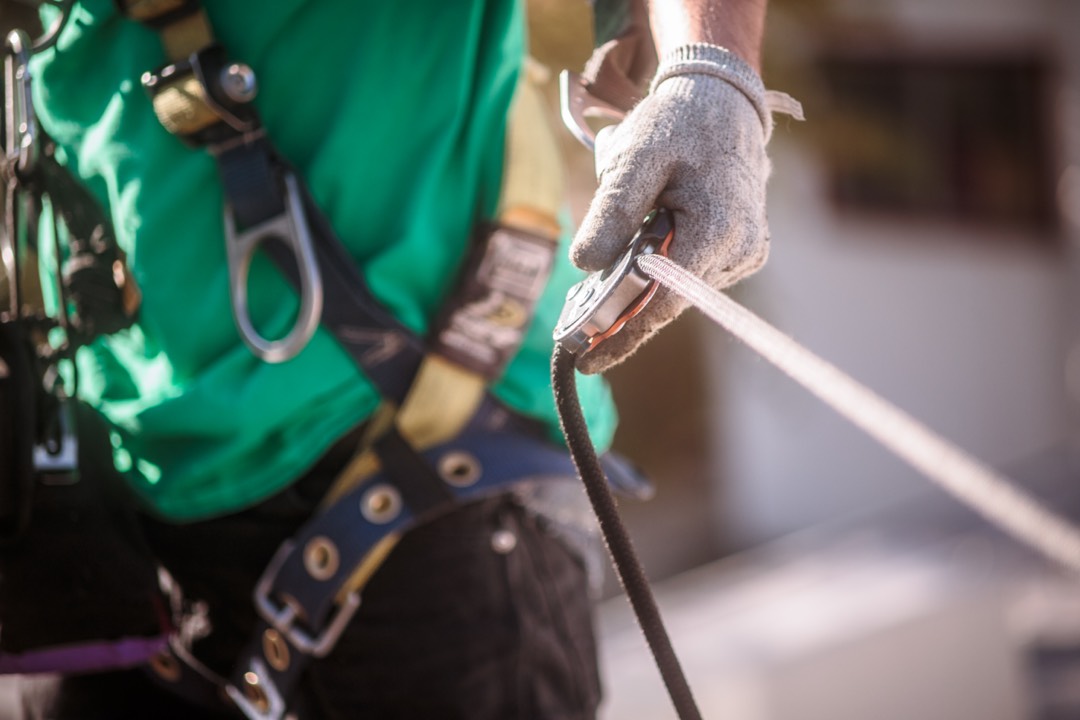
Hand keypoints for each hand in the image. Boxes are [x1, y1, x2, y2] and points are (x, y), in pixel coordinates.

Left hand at [569, 44, 794, 373]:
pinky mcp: (743, 252)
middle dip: (623, 311)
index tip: (586, 361)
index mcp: (718, 229)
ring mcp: (746, 254)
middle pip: (668, 301)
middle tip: (577, 322)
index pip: (664, 301)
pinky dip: (663, 270)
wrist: (722, 102)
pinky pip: (691, 275)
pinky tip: (651, 241)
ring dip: (643, 284)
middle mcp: (740, 250)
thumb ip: (611, 212)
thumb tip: (585, 267)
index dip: (622, 334)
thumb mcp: (633, 158)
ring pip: (678, 290)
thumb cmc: (675, 125)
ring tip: (620, 254)